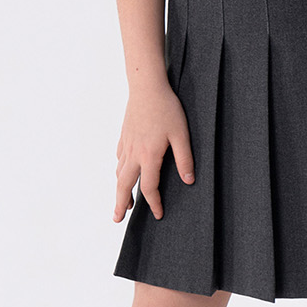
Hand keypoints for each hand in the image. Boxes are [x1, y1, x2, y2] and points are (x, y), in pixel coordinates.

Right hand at [114, 81, 194, 222]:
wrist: (146, 87)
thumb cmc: (167, 109)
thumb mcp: (181, 134)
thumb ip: (185, 158)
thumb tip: (189, 181)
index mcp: (149, 156)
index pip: (149, 188)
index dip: (154, 203)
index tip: (158, 214)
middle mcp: (134, 154)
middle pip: (123, 185)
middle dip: (120, 204)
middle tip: (117, 219)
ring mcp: (127, 144)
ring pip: (119, 172)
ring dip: (120, 188)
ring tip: (124, 201)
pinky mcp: (124, 135)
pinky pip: (119, 158)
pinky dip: (120, 169)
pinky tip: (123, 170)